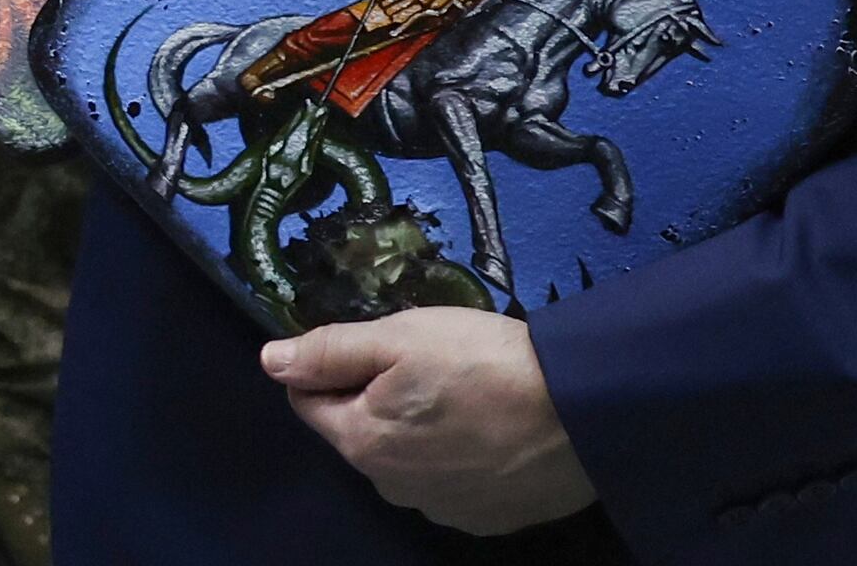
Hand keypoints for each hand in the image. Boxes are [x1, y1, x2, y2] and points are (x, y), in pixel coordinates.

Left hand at [264, 308, 595, 534]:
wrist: (585, 411)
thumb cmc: (484, 363)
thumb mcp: (399, 337)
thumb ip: (329, 351)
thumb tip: (271, 360)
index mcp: (361, 442)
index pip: (310, 401)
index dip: (332, 366)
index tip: (374, 346)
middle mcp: (392, 488)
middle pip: (359, 431)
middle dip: (375, 397)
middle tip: (428, 365)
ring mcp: (441, 510)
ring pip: (405, 458)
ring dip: (418, 429)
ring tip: (464, 395)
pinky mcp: (486, 519)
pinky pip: (450, 481)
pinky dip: (458, 456)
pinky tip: (490, 430)